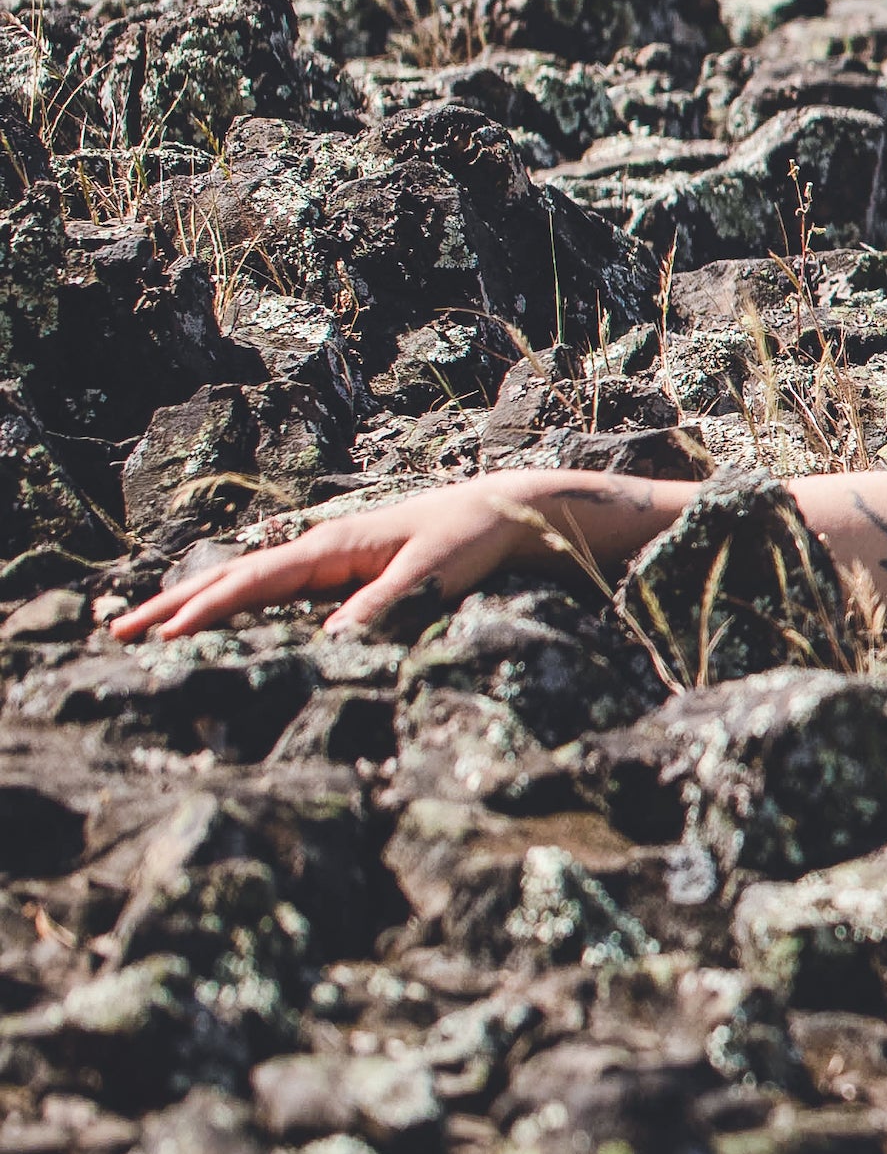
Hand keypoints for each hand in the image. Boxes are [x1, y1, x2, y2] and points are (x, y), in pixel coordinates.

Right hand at [104, 474, 621, 644]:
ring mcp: (322, 559)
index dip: (207, 611)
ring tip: (140, 629)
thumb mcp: (436, 572)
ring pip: (242, 583)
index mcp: (331, 547)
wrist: (504, 514)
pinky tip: (208, 624)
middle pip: (229, 578)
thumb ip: (387, 603)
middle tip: (115, 633)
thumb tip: (333, 638)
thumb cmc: (473, 539)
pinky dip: (229, 606)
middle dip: (172, 605)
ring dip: (190, 605)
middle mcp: (317, 549)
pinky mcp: (336, 571)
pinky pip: (269, 592)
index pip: (254, 582)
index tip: (164, 639)